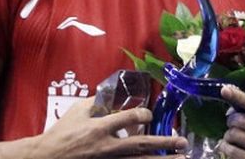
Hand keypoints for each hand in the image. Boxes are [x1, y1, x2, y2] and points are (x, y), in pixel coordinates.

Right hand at [35, 97, 187, 157]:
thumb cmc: (61, 134)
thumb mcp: (77, 111)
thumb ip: (98, 102)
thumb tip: (114, 92)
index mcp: (99, 128)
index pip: (129, 118)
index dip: (143, 116)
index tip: (149, 116)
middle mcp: (106, 147)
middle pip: (141, 145)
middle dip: (164, 143)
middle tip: (183, 142)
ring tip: (182, 158)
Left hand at [217, 85, 244, 158]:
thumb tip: (231, 97)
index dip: (240, 97)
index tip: (225, 90)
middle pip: (241, 119)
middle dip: (231, 121)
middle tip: (232, 125)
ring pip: (234, 134)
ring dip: (227, 135)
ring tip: (232, 139)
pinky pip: (231, 149)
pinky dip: (225, 146)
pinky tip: (229, 147)